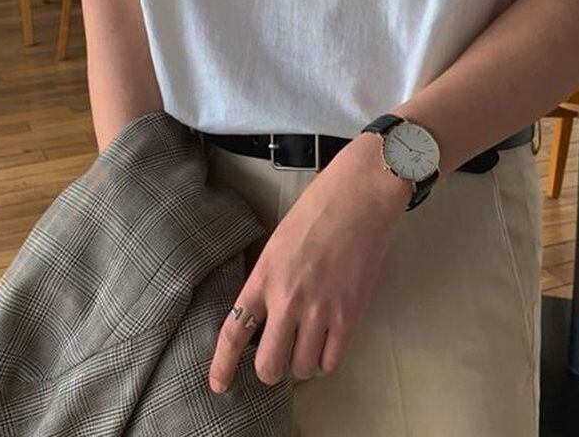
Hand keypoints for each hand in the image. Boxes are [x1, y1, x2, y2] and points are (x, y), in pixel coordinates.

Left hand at [208, 131, 411, 392]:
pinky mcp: (348, 314)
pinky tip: (330, 341)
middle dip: (271, 369)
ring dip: (303, 362)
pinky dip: (328, 359)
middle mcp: (286, 298)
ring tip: (310, 341)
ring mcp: (319, 309)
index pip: (234, 331)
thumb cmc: (320, 208)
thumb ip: (270, 278)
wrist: (360, 195)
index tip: (218, 384)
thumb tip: (269, 312)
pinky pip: (331, 361)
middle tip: (280, 356)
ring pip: (301, 368)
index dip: (222, 365)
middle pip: (268, 365)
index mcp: (264, 275)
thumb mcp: (279, 241)